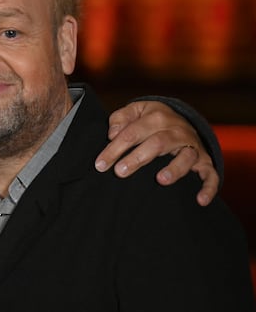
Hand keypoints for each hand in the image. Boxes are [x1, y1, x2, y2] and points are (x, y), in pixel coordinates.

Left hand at [94, 100, 217, 205]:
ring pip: (186, 156)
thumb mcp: (136, 111)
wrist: (184, 119)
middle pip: (157, 143)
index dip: (115, 148)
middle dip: (138, 158)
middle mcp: (177, 130)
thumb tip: (112, 133)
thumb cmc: (151, 120)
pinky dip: (207, 186)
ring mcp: (192, 146)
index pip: (132, 132)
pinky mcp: (205, 161)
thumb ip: (120, 118)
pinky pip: (210, 174)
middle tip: (120, 172)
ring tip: (160, 180)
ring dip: (175, 168)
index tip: (100, 164)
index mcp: (157, 117)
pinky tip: (199, 200)